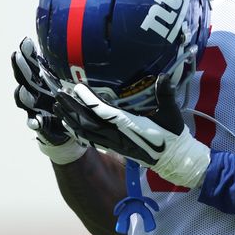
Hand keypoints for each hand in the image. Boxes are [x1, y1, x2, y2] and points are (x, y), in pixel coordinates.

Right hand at [12, 37, 85, 163]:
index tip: (27, 41)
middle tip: (17, 55)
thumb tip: (83, 44)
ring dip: (24, 95)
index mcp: (42, 79)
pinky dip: (34, 122)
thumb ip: (73, 66)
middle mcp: (36, 91)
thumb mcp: (73, 81)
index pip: (32, 63)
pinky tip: (35, 121)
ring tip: (23, 89)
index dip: (27, 52)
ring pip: (25, 100)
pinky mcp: (41, 124)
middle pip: (25, 77)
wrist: (71, 126)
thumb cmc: (70, 99)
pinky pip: (36, 123)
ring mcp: (36, 108)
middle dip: (20, 67)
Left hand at [54, 75, 210, 187]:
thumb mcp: (172, 113)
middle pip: (89, 123)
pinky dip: (78, 131)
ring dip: (72, 119)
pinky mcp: (115, 148)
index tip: (78, 88)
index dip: (90, 101)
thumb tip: (164, 75)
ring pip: (87, 132)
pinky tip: (70, 125)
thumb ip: (166, 94)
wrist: (174, 159)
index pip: (105, 113)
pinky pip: (91, 140)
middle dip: (73, 109)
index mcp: (131, 127)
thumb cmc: (173, 135)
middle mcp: (119, 137)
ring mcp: (115, 144)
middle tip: (60, 95)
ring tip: (59, 107)